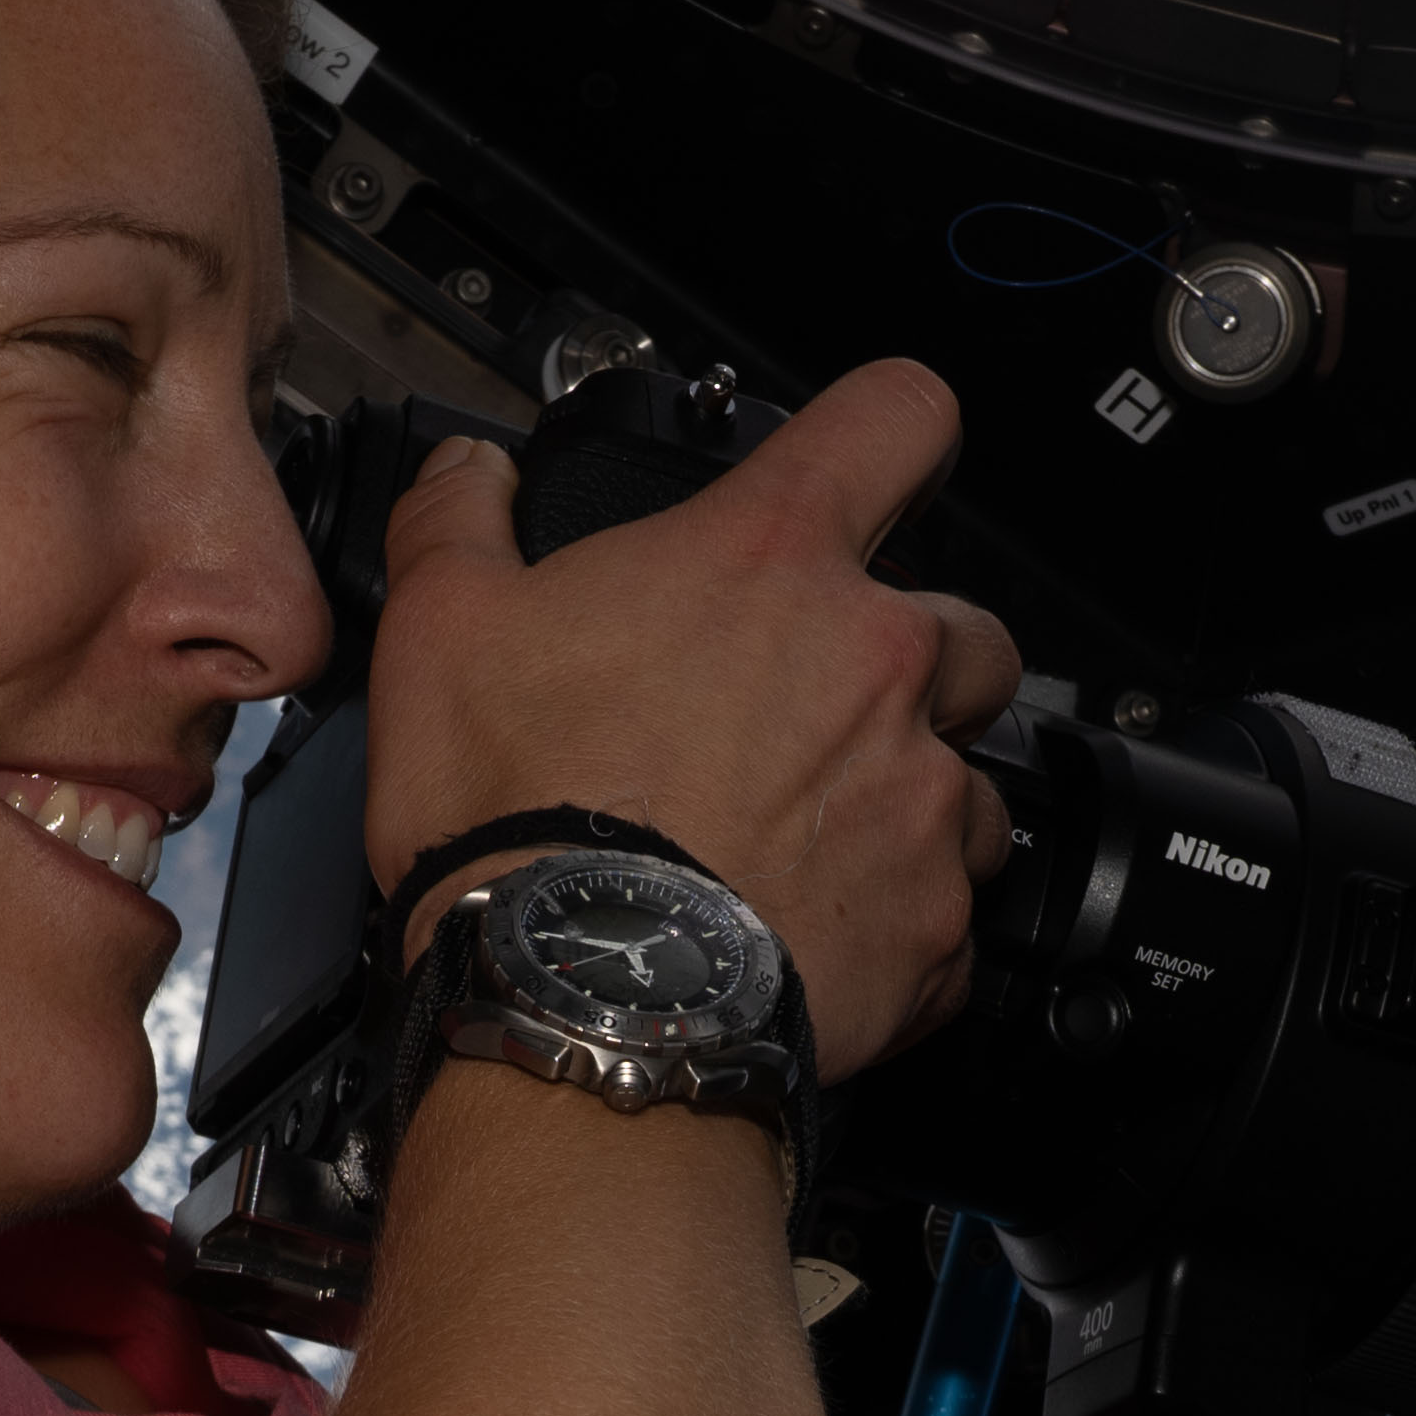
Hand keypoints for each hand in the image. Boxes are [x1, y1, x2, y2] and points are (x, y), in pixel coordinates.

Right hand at [357, 361, 1019, 1063]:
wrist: (578, 999)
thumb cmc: (521, 813)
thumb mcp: (442, 628)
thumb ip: (462, 521)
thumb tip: (470, 474)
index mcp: (771, 559)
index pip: (899, 417)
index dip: (894, 428)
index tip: (879, 460)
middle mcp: (877, 663)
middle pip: (965, 623)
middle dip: (910, 659)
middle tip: (808, 711)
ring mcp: (921, 796)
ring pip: (974, 775)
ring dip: (911, 794)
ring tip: (806, 838)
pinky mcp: (933, 921)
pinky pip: (949, 910)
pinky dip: (899, 919)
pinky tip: (814, 932)